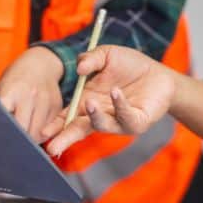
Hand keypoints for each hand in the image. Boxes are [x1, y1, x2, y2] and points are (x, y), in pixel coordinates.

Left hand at [0, 46, 63, 141]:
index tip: (1, 136)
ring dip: (31, 138)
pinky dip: (42, 133)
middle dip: (18, 138)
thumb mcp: (2, 89)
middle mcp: (30, 95)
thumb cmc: (16, 80)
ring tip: (25, 133)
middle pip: (24, 130)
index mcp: (10, 91)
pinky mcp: (57, 105)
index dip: (4, 130)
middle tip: (13, 138)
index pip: (6, 119)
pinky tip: (35, 125)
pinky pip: (50, 129)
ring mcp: (45, 100)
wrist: (40, 64)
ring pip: (38, 133)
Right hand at [42, 45, 176, 156]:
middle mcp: (101, 115)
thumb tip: (79, 68)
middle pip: (79, 130)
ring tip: (90, 103)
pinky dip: (119, 106)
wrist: (159, 73)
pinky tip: (115, 92)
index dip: (55, 125)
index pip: (67, 117)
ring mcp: (119, 121)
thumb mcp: (107, 55)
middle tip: (52, 147)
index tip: (42, 132)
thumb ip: (91, 59)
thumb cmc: (130, 66)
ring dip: (95, 116)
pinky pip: (126, 118)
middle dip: (66, 138)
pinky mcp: (137, 122)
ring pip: (102, 125)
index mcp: (88, 102)